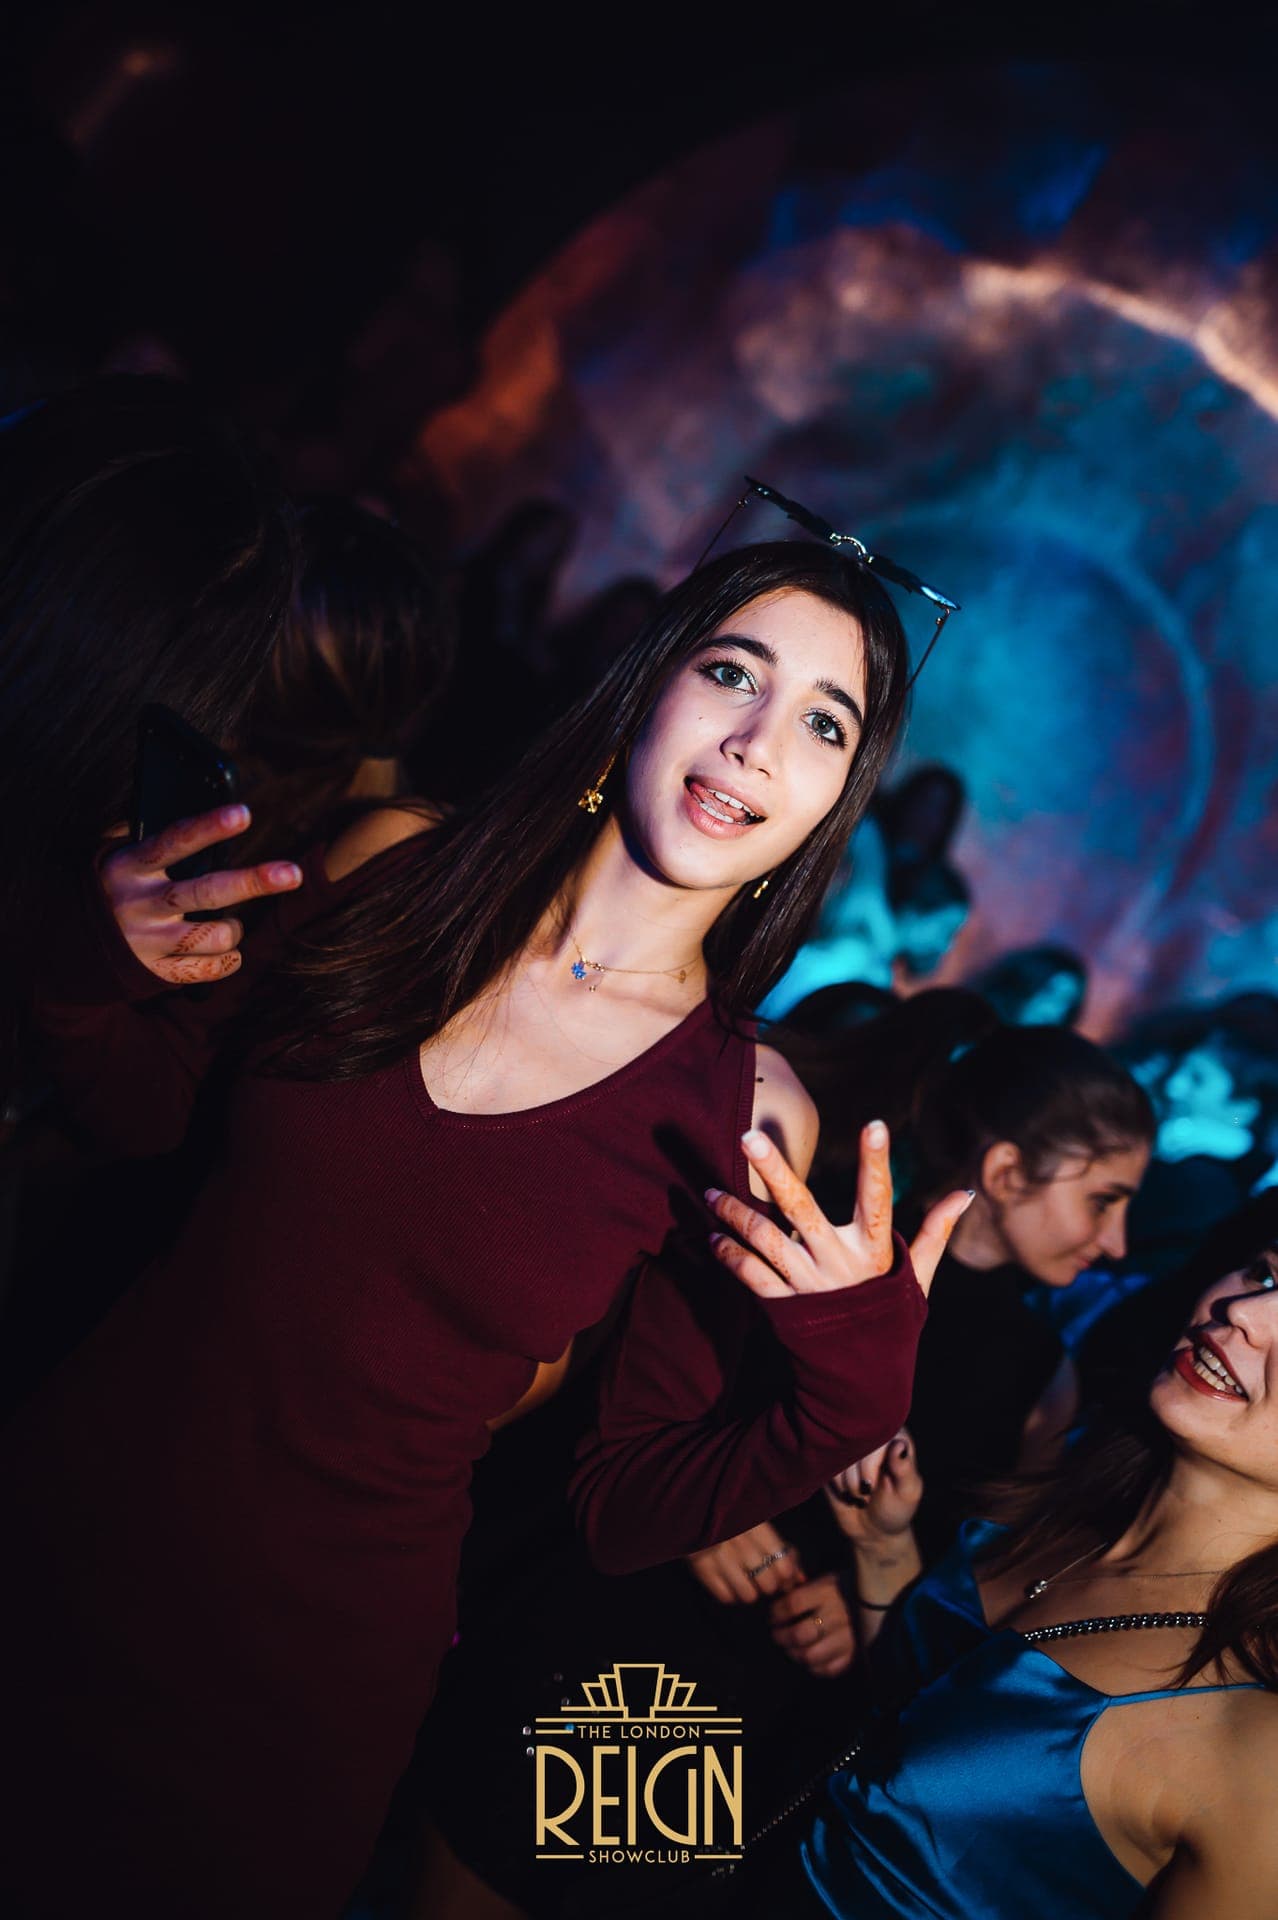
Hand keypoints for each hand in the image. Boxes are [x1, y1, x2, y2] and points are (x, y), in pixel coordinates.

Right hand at [98, 805, 301, 985]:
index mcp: (130, 866)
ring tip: (231, 924)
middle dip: (253, 882)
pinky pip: (210, 969)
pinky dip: (228, 960)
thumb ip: (152, 839)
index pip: (175, 841)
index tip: (244, 813)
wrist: (72, 946)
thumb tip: (195, 804)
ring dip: (235, 928)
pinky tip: (225, 949)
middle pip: (206, 891)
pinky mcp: (157, 971)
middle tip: (292, 873)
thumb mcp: (117, 856)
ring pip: (214, 935)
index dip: (210, 827)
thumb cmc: (111, 888)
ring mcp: (149, 941)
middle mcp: (141, 904)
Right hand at [685, 1521, 804, 1604]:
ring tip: (744, 1579)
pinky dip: (731, 1594)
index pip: (784, 1566)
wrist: (692, 1507)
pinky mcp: (702, 1569)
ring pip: (749, 1595)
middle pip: (769, 1584)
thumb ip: (782, 1549)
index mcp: (756, 1526)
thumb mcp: (758, 1523)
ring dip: (750, 1591)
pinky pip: (727, 1598)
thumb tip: (800, 1578)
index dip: (786, 1576)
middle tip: (761, 1576)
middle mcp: (740, 1543)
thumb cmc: (732, 1516)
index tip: (782, 1573)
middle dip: (769, 1585)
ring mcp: (720, 1557)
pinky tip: (728, 1581)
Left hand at [705, 1120, 971, 1300]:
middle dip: (774, 1171)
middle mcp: (839, 1265)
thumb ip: (934, 1232)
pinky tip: (712, 1236)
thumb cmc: (891, 1318)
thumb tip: (965, 1193)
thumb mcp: (918, 1276)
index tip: (875, 1125)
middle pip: (801, 1209)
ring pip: (765, 1240)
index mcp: (875, 1252)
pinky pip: (750, 1275)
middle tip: (748, 1136)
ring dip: (734, 1214)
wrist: (863, 1383)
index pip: (878, 1199)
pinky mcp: (784, 1307)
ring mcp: (808, 1286)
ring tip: (710, 1190)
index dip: (877, 1163)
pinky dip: (729, 1254)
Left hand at [769, 1573, 854, 1677]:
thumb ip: (802, 1589)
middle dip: (781, 1637)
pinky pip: (828, 1669)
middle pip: (800, 1634)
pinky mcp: (854, 1655)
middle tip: (776, 1635)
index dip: (776, 1613)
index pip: (793, 1604)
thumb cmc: (842, 1589)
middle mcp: (838, 1615)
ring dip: (794, 1654)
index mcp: (828, 1592)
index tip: (772, 1616)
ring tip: (790, 1648)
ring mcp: (848, 1638)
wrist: (876, 1601)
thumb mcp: (824, 1581)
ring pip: (811, 1655)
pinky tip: (808, 1658)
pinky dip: (813, 1667)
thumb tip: (777, 1599)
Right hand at [826, 1429, 922, 1545]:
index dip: (871, 1463)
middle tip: (869, 1492)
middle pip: (855, 1443)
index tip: (876, 1485)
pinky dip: (838, 1485)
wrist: (873, 1530)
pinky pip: (827, 1464)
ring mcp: (851, 1445)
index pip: (876, 1435)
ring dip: (850, 1483)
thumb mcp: (907, 1492)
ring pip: (840, 1455)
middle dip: (860, 1475)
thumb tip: (899, 1444)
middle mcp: (872, 1435)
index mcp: (894, 1436)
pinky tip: (848, 1493)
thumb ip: (904, 1468)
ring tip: (862, 1495)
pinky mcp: (833, 1458)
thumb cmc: (897, 1508)